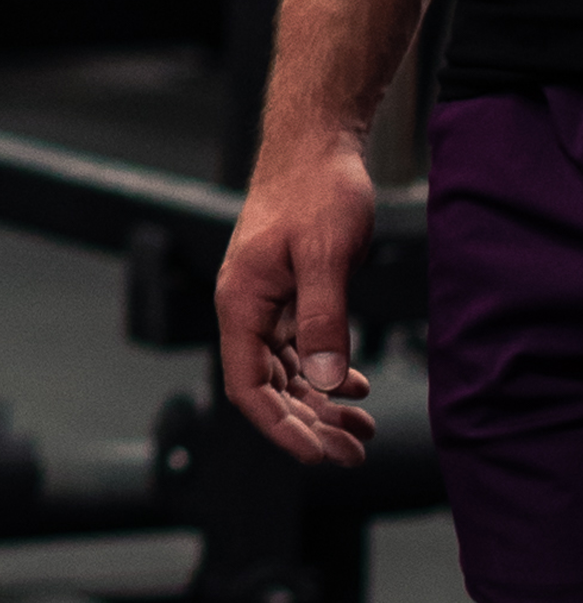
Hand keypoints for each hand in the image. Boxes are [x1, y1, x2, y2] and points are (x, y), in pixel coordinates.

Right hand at [215, 133, 379, 465]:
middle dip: (308, 426)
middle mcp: (245, 311)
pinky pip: (299, 351)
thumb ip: (323, 320)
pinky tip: (353, 385)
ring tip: (362, 429)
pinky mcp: (287, 297)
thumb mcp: (325, 257)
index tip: (319, 454)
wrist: (315, 147)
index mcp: (240, 304)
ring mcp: (266, 305)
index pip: (248, 385)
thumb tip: (325, 382)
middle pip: (268, 388)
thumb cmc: (315, 191)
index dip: (281, 426)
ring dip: (319, 406)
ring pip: (286, 374)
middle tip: (354, 453)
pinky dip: (324, 375)